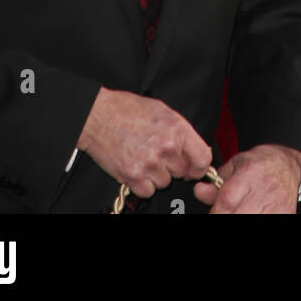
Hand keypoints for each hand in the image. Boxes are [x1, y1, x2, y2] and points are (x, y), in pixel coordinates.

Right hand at [77, 87, 211, 197]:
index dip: (198, 166)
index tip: (193, 168)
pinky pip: (147, 191)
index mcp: (177, 129)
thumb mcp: (162, 111)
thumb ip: (180, 131)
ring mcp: (150, 163)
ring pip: (164, 182)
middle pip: (182, 172)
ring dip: (156, 175)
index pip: (203, 158)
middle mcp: (166, 147)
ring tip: (143, 157)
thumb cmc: (127, 110)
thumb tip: (192, 148)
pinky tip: (135, 167)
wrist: (98, 116)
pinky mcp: (133, 176)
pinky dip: (142, 184)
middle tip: (157, 154)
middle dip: (172, 166)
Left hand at [193, 144, 300, 213]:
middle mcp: (264, 189)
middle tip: (223, 212)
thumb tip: (200, 192)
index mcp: (249, 172)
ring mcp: (276, 204)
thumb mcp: (236, 164)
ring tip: (237, 211)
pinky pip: (266, 221)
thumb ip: (216, 181)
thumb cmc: (261, 163)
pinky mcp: (286, 214)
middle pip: (238, 215)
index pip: (227, 200)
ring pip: (251, 219)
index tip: (213, 212)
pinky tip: (252, 213)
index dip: (216, 211)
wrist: (287, 164)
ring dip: (240, 217)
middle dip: (226, 216)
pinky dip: (255, 219)